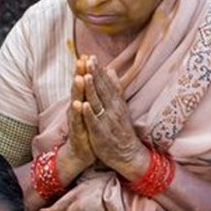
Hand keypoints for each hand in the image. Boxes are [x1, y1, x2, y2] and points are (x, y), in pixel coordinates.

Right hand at [65, 56, 96, 169]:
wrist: (81, 152)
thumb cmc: (88, 129)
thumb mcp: (92, 109)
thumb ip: (93, 93)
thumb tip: (96, 78)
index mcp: (83, 102)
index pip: (84, 83)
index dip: (85, 70)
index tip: (88, 55)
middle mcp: (77, 109)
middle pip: (78, 89)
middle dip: (79, 75)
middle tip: (80, 61)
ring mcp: (76, 120)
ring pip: (76, 102)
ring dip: (77, 90)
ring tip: (79, 78)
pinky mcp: (77, 131)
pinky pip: (77, 120)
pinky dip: (77, 112)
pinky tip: (78, 104)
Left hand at [79, 56, 148, 178]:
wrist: (127, 154)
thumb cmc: (120, 129)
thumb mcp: (119, 106)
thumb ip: (114, 88)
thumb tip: (110, 70)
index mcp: (115, 102)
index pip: (105, 83)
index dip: (98, 70)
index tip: (91, 56)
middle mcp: (112, 109)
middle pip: (102, 89)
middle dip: (95, 74)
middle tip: (88, 60)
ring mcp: (107, 121)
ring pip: (98, 103)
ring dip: (92, 89)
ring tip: (86, 76)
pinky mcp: (101, 134)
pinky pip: (94, 122)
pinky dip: (89, 113)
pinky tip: (83, 104)